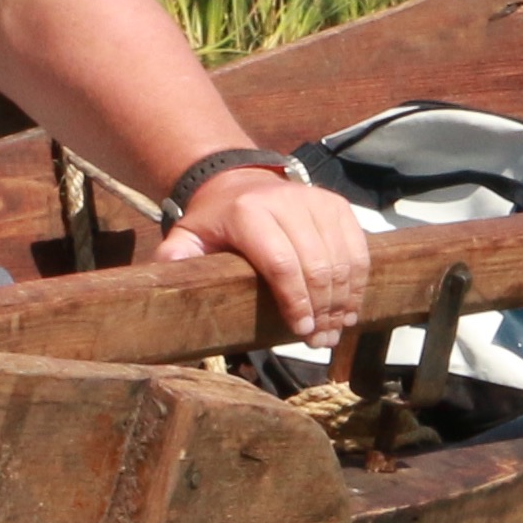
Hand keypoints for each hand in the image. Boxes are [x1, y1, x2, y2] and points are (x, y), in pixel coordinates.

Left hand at [162, 164, 369, 343]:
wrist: (240, 182)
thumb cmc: (216, 221)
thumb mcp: (189, 236)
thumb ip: (176, 258)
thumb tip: (164, 286)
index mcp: (248, 213)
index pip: (281, 262)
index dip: (295, 300)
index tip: (301, 331)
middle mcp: (286, 202)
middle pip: (316, 265)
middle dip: (322, 309)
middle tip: (319, 341)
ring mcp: (316, 201)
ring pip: (341, 259)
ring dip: (343, 301)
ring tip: (334, 331)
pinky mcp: (337, 205)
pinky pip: (358, 248)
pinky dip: (358, 282)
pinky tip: (349, 308)